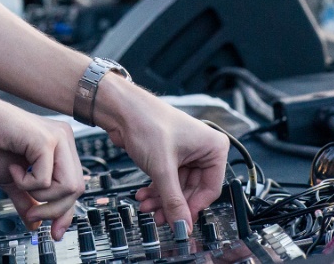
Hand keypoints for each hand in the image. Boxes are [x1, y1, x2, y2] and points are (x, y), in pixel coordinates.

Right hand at [0, 93, 85, 238]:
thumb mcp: (12, 179)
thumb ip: (27, 198)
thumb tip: (35, 224)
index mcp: (60, 145)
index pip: (75, 185)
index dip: (66, 212)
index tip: (53, 232)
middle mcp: (64, 138)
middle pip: (77, 188)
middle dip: (54, 209)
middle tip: (31, 212)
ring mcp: (57, 137)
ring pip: (68, 186)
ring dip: (41, 196)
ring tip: (19, 182)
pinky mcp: (45, 140)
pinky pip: (46, 179)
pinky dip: (27, 183)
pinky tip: (13, 168)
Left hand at [95, 80, 227, 227]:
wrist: (120, 108)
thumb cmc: (146, 122)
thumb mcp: (162, 168)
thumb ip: (173, 200)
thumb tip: (183, 226)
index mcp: (213, 147)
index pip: (211, 188)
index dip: (194, 207)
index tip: (181, 222)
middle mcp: (202, 150)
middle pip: (192, 190)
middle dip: (172, 203)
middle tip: (158, 217)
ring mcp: (185, 153)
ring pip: (178, 187)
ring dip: (161, 199)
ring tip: (146, 207)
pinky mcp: (169, 155)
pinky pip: (167, 179)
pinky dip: (156, 189)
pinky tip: (144, 196)